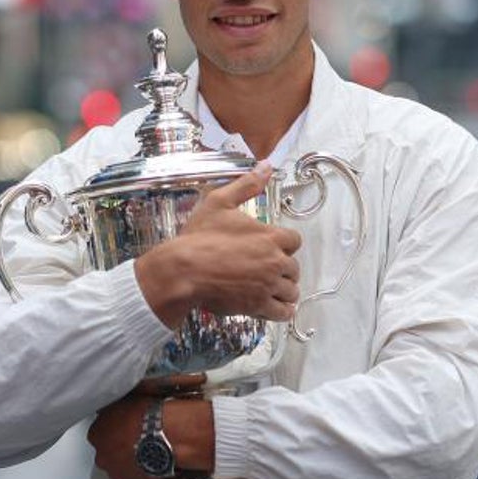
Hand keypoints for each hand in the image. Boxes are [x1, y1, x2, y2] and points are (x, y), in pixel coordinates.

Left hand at [87, 395, 214, 478]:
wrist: (165, 434)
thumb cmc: (148, 415)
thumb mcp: (127, 400)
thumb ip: (115, 408)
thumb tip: (117, 407)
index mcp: (96, 434)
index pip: (99, 433)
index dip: (114, 429)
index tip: (124, 426)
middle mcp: (102, 457)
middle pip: (108, 454)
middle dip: (120, 448)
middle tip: (138, 439)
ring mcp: (118, 474)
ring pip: (123, 468)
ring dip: (132, 461)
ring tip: (150, 450)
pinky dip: (147, 473)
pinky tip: (157, 462)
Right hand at [135, 162, 301, 328]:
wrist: (183, 271)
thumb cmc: (199, 238)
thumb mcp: (220, 202)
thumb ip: (246, 185)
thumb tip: (266, 166)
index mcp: (270, 236)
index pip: (294, 241)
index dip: (284, 244)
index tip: (271, 247)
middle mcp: (274, 261)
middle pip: (294, 267)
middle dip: (283, 268)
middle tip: (267, 270)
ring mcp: (268, 285)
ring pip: (291, 291)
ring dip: (283, 290)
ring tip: (270, 289)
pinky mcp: (258, 305)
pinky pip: (282, 312)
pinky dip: (281, 310)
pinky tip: (274, 307)